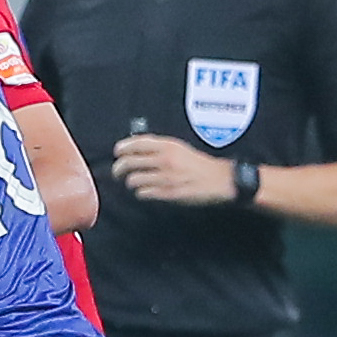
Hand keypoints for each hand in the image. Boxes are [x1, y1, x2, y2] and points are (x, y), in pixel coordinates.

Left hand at [113, 133, 234, 204]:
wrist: (219, 179)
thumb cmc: (198, 164)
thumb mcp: (179, 148)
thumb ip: (158, 146)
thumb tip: (134, 146)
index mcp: (168, 146)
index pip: (136, 143)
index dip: (122, 148)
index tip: (117, 152)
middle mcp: (165, 160)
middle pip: (129, 162)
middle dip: (118, 168)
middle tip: (118, 172)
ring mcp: (166, 177)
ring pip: (133, 179)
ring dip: (131, 182)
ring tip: (135, 182)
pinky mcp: (168, 193)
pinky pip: (143, 193)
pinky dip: (141, 192)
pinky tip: (145, 191)